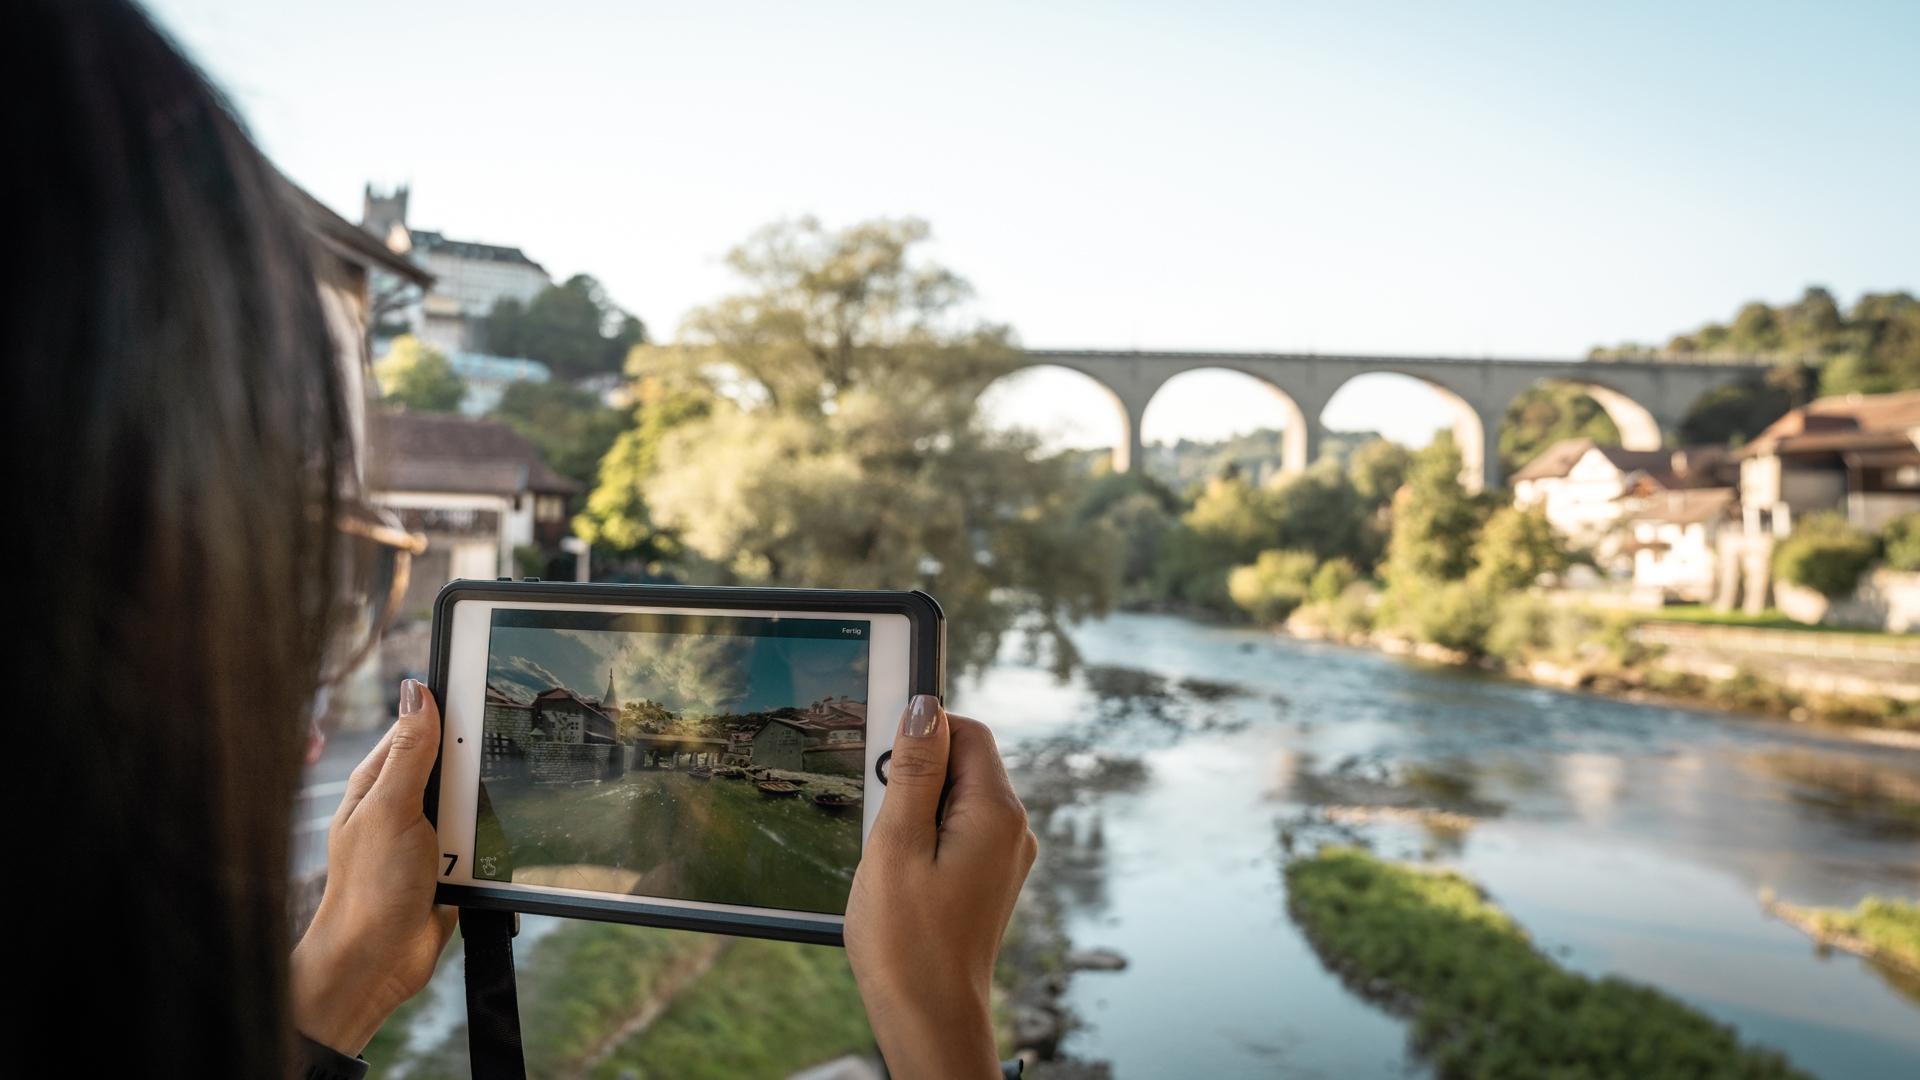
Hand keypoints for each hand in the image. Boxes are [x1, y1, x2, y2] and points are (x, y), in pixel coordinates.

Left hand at [291, 679, 458, 1056]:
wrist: (378, 962)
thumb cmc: (369, 888)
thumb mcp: (391, 808)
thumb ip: (411, 752)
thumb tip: (416, 691)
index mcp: (378, 781)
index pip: (419, 727)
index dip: (449, 712)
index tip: (482, 696)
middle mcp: (403, 803)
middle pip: (456, 764)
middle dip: (474, 772)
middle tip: (472, 788)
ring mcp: (429, 834)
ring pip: (475, 800)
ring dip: (483, 813)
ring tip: (470, 833)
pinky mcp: (453, 862)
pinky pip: (485, 838)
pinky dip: (491, 843)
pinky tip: (489, 850)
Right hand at [846, 695, 1037, 1078]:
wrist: (931, 1019)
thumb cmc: (907, 941)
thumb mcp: (897, 843)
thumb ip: (914, 770)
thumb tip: (925, 708)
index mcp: (997, 813)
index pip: (967, 731)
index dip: (923, 731)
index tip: (881, 759)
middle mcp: (1013, 830)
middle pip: (963, 763)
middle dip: (914, 775)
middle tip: (880, 820)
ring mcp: (1005, 857)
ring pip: (956, 800)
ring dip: (915, 810)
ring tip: (889, 856)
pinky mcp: (990, 879)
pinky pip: (958, 832)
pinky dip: (925, 838)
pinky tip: (900, 873)